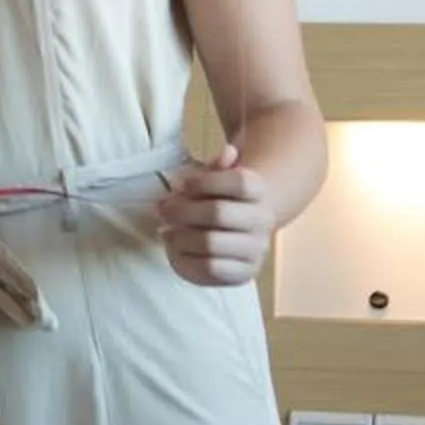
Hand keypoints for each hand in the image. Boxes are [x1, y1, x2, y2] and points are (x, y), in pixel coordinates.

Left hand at [157, 148, 274, 287]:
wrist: (233, 232)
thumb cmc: (215, 198)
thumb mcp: (212, 179)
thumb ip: (217, 166)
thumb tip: (229, 151)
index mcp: (259, 191)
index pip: (240, 182)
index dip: (205, 181)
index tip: (181, 184)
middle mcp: (263, 220)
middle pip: (219, 212)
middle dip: (182, 211)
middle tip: (161, 209)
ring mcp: (256, 249)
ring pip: (211, 242)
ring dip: (180, 236)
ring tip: (166, 231)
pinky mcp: (244, 273)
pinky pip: (211, 268)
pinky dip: (187, 259)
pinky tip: (175, 250)